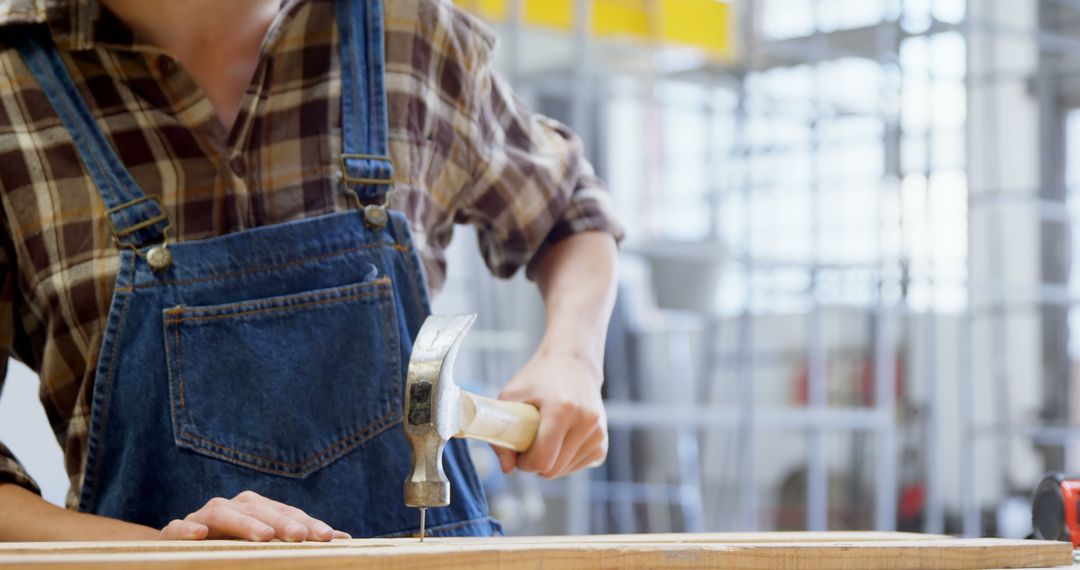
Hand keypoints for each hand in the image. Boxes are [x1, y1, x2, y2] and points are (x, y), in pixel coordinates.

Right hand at [159, 491, 350, 541]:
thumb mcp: (267, 546)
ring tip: (264, 537)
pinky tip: (200, 534)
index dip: (307, 523)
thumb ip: (298, 540)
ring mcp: (202, 517)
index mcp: (256, 509)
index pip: (286, 513)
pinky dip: (188, 529)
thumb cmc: (233, 547)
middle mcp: (232, 507)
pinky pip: (178, 527)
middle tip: (302, 537)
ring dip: (245, 524)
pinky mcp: (173, 533)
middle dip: (283, 522)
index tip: (329, 538)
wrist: (184, 552)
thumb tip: (345, 539)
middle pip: (259, 509)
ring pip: (224, 513)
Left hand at [493, 348, 606, 478]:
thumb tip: (507, 469)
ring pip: (565, 471)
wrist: (572, 362)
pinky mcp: (602, 441)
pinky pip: (578, 466)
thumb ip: (502, 433)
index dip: (524, 463)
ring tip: (544, 438)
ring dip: (550, 462)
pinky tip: (559, 441)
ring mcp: (598, 432)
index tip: (518, 452)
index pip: (543, 460)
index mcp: (562, 410)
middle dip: (535, 464)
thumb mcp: (511, 396)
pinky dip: (564, 461)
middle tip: (528, 444)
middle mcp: (586, 422)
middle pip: (553, 470)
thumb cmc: (538, 378)